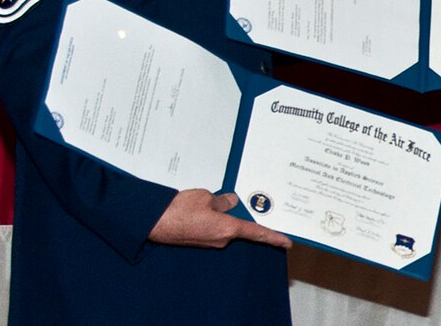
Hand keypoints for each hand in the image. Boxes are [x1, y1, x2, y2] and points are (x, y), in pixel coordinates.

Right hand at [149, 189, 291, 249]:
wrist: (154, 222)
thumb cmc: (179, 210)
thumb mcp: (206, 197)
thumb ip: (223, 201)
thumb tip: (230, 202)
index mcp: (227, 228)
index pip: (256, 233)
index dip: (273, 237)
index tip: (287, 243)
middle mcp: (221, 239)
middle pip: (240, 226)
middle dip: (240, 213)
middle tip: (237, 199)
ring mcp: (210, 241)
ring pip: (226, 225)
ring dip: (225, 214)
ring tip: (212, 199)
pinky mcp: (200, 240)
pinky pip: (215, 227)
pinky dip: (215, 218)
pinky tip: (204, 207)